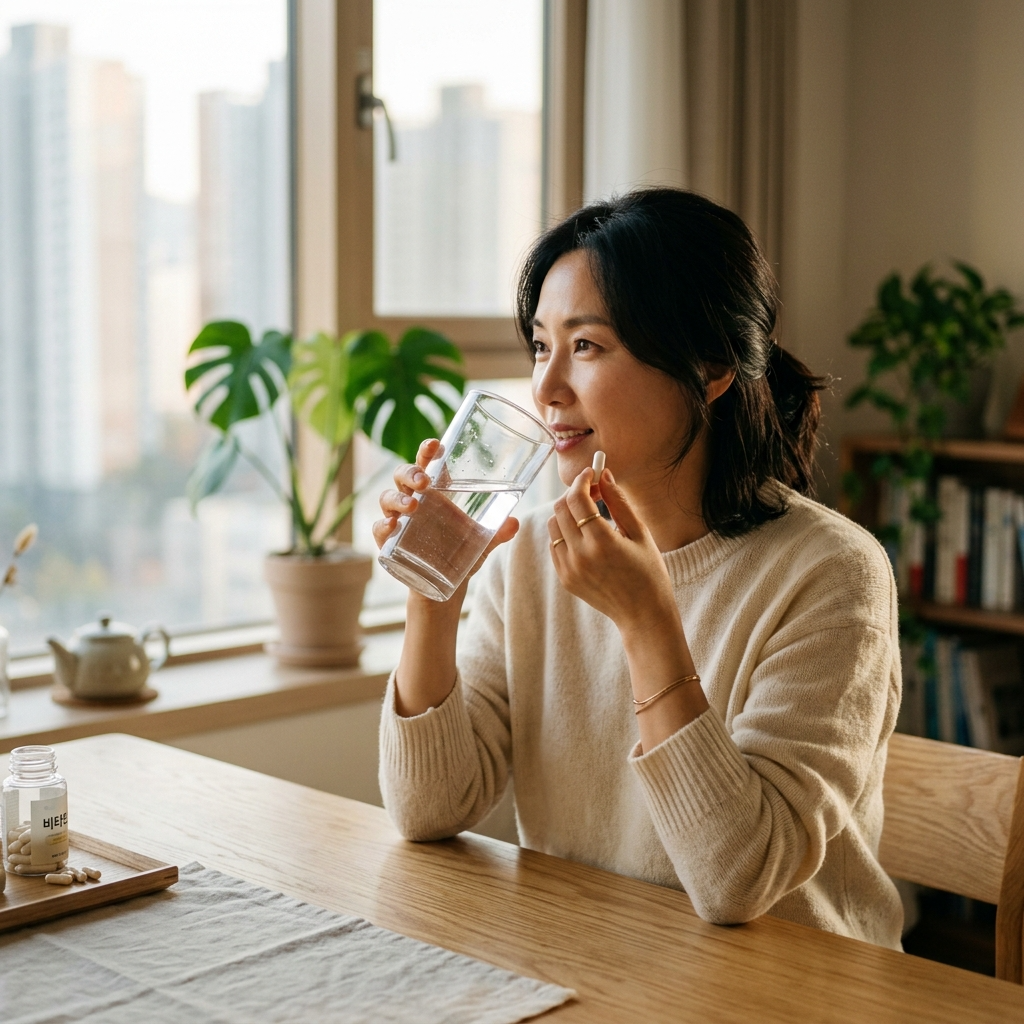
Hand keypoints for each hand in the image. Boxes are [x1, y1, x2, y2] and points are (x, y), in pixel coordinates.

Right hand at [373, 438, 519, 604]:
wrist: (445, 586)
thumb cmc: (462, 552)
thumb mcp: (483, 542)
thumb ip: (498, 532)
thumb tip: (515, 523)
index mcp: (436, 491)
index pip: (427, 463)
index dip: (427, 451)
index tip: (435, 444)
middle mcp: (414, 500)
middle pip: (403, 475)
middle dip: (411, 474)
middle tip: (424, 481)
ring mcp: (399, 520)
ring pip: (387, 498)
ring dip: (398, 498)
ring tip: (412, 506)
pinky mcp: (389, 543)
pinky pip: (379, 530)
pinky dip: (383, 526)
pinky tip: (393, 527)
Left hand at [548, 468, 678, 636]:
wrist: (643, 614)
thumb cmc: (649, 572)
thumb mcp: (640, 533)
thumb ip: (619, 502)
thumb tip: (604, 475)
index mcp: (601, 542)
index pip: (576, 499)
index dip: (582, 481)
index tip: (591, 474)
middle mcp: (580, 556)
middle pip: (560, 509)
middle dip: (574, 493)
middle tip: (593, 492)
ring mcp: (569, 569)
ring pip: (553, 526)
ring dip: (567, 513)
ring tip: (589, 513)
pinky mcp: (565, 578)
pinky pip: (554, 545)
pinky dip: (564, 533)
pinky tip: (584, 534)